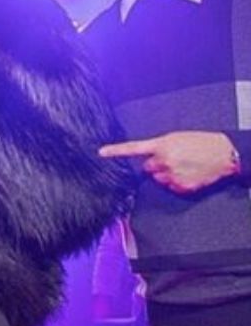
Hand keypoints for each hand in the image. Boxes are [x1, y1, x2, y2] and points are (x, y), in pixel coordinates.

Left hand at [101, 131, 240, 192]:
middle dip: (155, 165)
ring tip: (183, 166)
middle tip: (171, 160)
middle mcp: (164, 161)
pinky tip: (187, 174)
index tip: (101, 153)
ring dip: (166, 174)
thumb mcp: (176, 138)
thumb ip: (159, 147)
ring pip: (158, 179)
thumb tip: (148, 156)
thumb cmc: (200, 143)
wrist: (223, 154)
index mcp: (161, 145)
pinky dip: (176, 183)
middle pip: (147, 168)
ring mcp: (172, 175)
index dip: (116, 151)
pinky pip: (171, 187)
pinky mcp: (181, 187)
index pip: (133, 148)